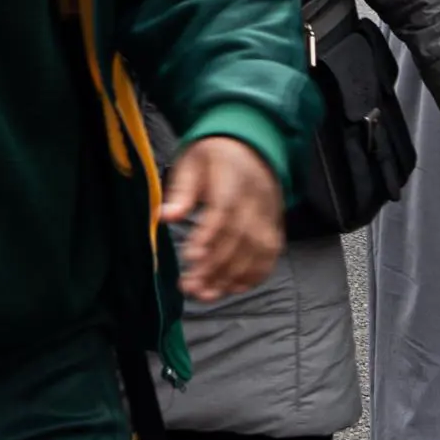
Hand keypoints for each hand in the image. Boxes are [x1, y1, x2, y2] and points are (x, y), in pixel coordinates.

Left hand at [161, 133, 284, 302]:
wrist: (250, 145)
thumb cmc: (213, 156)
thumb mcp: (190, 163)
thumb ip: (180, 192)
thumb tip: (165, 217)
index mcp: (233, 177)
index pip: (224, 211)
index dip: (209, 236)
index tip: (190, 257)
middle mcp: (257, 197)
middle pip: (240, 237)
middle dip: (216, 266)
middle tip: (191, 287)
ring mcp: (270, 213)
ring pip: (257, 250)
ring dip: (232, 276)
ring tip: (206, 295)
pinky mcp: (275, 224)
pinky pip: (271, 253)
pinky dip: (255, 274)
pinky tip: (233, 288)